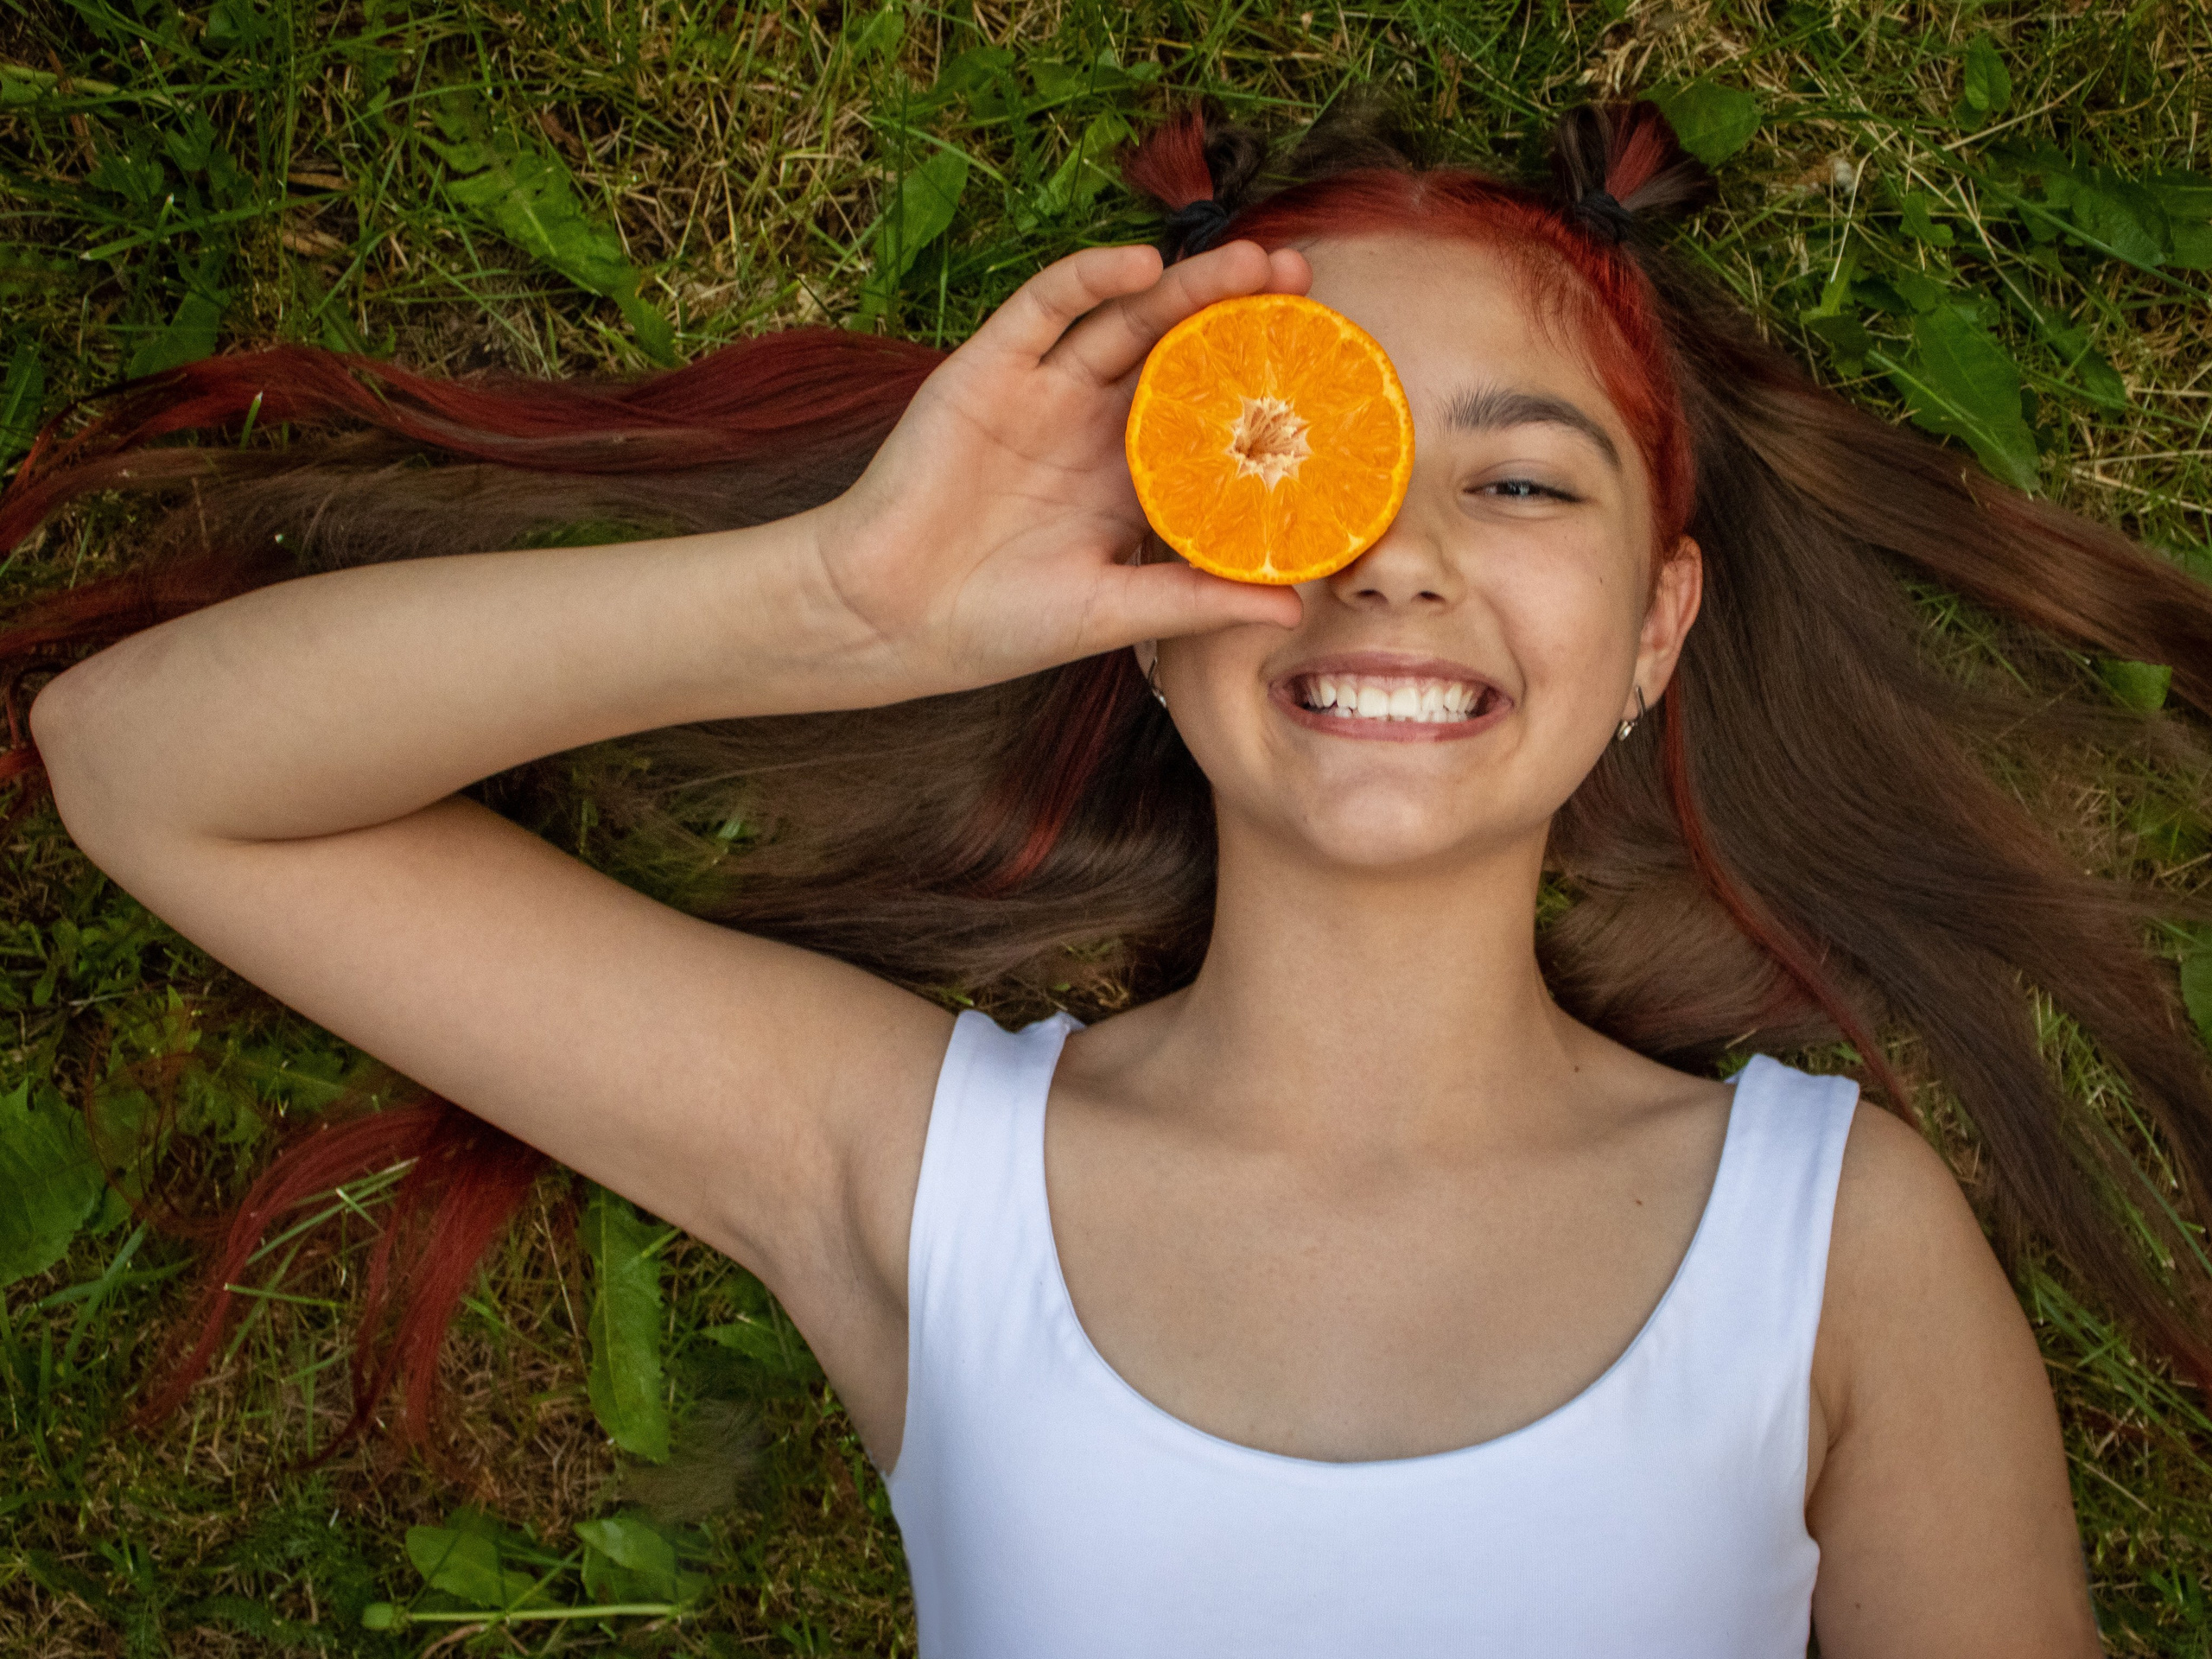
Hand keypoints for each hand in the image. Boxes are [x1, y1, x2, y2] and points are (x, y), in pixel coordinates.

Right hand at [807, 239, 1311, 700]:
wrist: (887, 617)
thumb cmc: (996, 625)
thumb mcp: (1112, 613)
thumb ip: (1194, 600)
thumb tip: (1291, 605)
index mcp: (1130, 481)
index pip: (1212, 419)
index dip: (1267, 390)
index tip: (1330, 373)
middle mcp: (1094, 426)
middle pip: (1181, 352)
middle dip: (1241, 314)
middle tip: (1306, 284)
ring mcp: (1043, 391)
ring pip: (1127, 320)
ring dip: (1187, 285)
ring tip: (1250, 265)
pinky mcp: (990, 368)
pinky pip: (1046, 308)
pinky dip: (1090, 278)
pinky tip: (1140, 266)